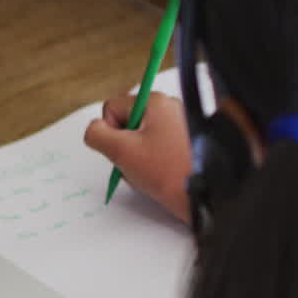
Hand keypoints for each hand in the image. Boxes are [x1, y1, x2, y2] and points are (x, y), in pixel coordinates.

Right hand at [83, 92, 191, 221]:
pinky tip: (160, 175)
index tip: (124, 150)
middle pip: (127, 123)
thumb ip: (97, 135)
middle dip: (125, 147)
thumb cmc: (169, 173)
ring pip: (140, 138)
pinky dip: (152, 162)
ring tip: (151, 172)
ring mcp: (179, 124)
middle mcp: (169, 107)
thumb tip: (93, 130)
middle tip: (138, 164)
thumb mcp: (122, 151)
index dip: (110, 133)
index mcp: (155, 102)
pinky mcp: (184, 141)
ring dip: (137, 157)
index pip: (112, 108)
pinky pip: (156, 147)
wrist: (205, 195)